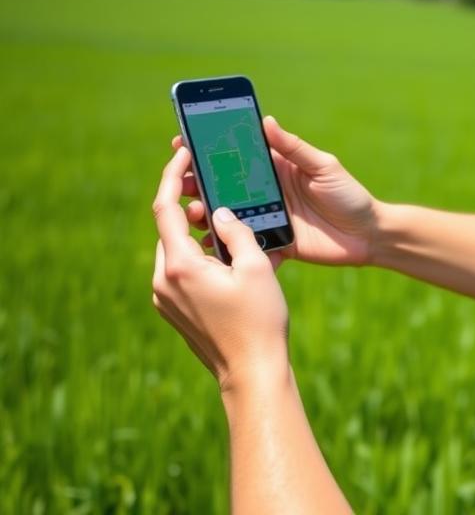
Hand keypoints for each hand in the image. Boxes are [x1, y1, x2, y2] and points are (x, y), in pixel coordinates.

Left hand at [152, 147, 289, 392]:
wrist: (252, 372)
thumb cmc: (260, 320)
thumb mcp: (256, 267)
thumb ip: (236, 231)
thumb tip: (219, 211)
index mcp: (181, 265)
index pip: (166, 208)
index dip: (172, 175)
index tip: (183, 154)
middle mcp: (164, 281)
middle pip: (170, 228)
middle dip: (192, 207)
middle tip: (219, 193)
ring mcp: (165, 298)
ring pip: (176, 250)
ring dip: (196, 233)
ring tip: (228, 229)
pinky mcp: (173, 310)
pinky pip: (180, 270)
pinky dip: (197, 256)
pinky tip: (226, 259)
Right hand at [173, 116, 377, 264]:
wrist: (369, 236)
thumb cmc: (349, 195)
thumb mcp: (324, 167)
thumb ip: (295, 148)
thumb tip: (266, 121)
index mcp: (276, 168)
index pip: (236, 156)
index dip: (209, 150)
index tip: (182, 144)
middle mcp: (266, 193)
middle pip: (224, 187)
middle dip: (198, 185)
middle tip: (181, 186)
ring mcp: (268, 219)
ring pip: (229, 217)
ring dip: (208, 215)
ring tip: (196, 214)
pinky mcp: (274, 244)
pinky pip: (246, 246)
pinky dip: (229, 248)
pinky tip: (212, 247)